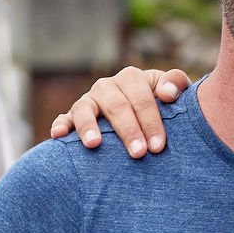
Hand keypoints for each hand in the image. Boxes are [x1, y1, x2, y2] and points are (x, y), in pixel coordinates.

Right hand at [50, 67, 189, 156]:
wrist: (146, 115)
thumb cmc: (163, 106)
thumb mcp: (173, 92)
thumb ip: (176, 84)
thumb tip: (166, 94)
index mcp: (132, 78)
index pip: (141, 98)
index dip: (150, 121)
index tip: (158, 146)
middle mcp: (107, 87)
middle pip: (116, 106)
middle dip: (128, 130)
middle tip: (138, 154)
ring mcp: (89, 101)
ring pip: (84, 108)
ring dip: (88, 126)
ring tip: (94, 144)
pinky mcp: (74, 117)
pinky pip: (64, 118)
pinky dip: (60, 125)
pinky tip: (58, 135)